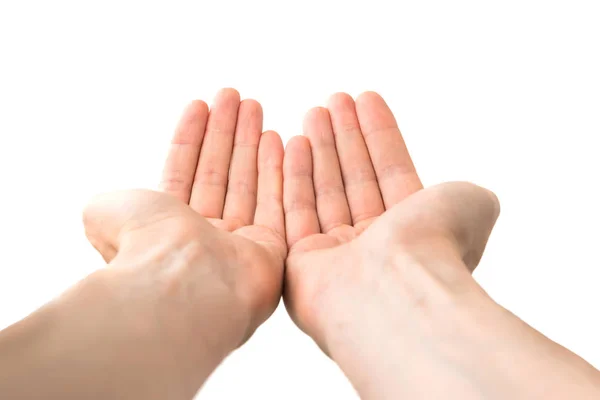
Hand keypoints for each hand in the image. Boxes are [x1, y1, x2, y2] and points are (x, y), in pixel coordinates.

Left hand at [77, 89, 286, 397]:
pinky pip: (276, 203)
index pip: (183, 172)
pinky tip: (277, 140)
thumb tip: (106, 209)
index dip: (192, 137)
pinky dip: (276, 170)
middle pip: (218, 172)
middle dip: (225, 132)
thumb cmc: (145, 247)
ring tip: (254, 106)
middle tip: (233, 97)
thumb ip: (110, 203)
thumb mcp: (106, 213)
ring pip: (247, 182)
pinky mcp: (270, 251)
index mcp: (166, 227)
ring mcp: (238, 244)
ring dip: (250, 142)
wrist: (184, 283)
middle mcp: (203, 235)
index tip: (201, 105)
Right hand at [282, 92, 499, 395]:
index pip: (392, 172)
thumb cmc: (435, 248)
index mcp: (413, 231)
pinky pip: (297, 210)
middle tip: (335, 100)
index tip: (367, 99)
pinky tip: (294, 143)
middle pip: (356, 178)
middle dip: (346, 136)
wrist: (393, 290)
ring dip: (322, 148)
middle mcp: (374, 244)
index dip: (380, 135)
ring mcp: (337, 255)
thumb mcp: (473, 205)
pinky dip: (296, 176)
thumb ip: (471, 194)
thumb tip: (477, 198)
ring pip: (326, 190)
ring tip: (316, 111)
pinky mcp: (301, 263)